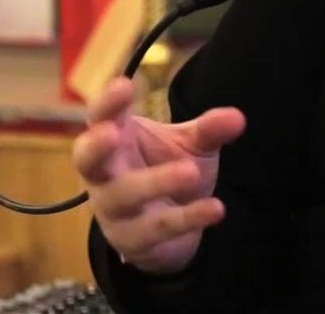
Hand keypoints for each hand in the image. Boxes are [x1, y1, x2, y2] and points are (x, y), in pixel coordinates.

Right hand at [72, 77, 245, 274]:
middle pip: (88, 159)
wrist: (170, 226)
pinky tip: (216, 208)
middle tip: (112, 132)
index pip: (100, 117)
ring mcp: (113, 209)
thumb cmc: (167, 168)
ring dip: (156, 183)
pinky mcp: (132, 240)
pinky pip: (156, 229)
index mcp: (113, 139)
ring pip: (125, 196)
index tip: (124, 84)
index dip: (107, 102)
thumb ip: (209, 130)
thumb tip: (237, 118)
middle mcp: (103, 174)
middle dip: (96, 146)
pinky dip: (187, 218)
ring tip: (191, 172)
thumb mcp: (190, 145)